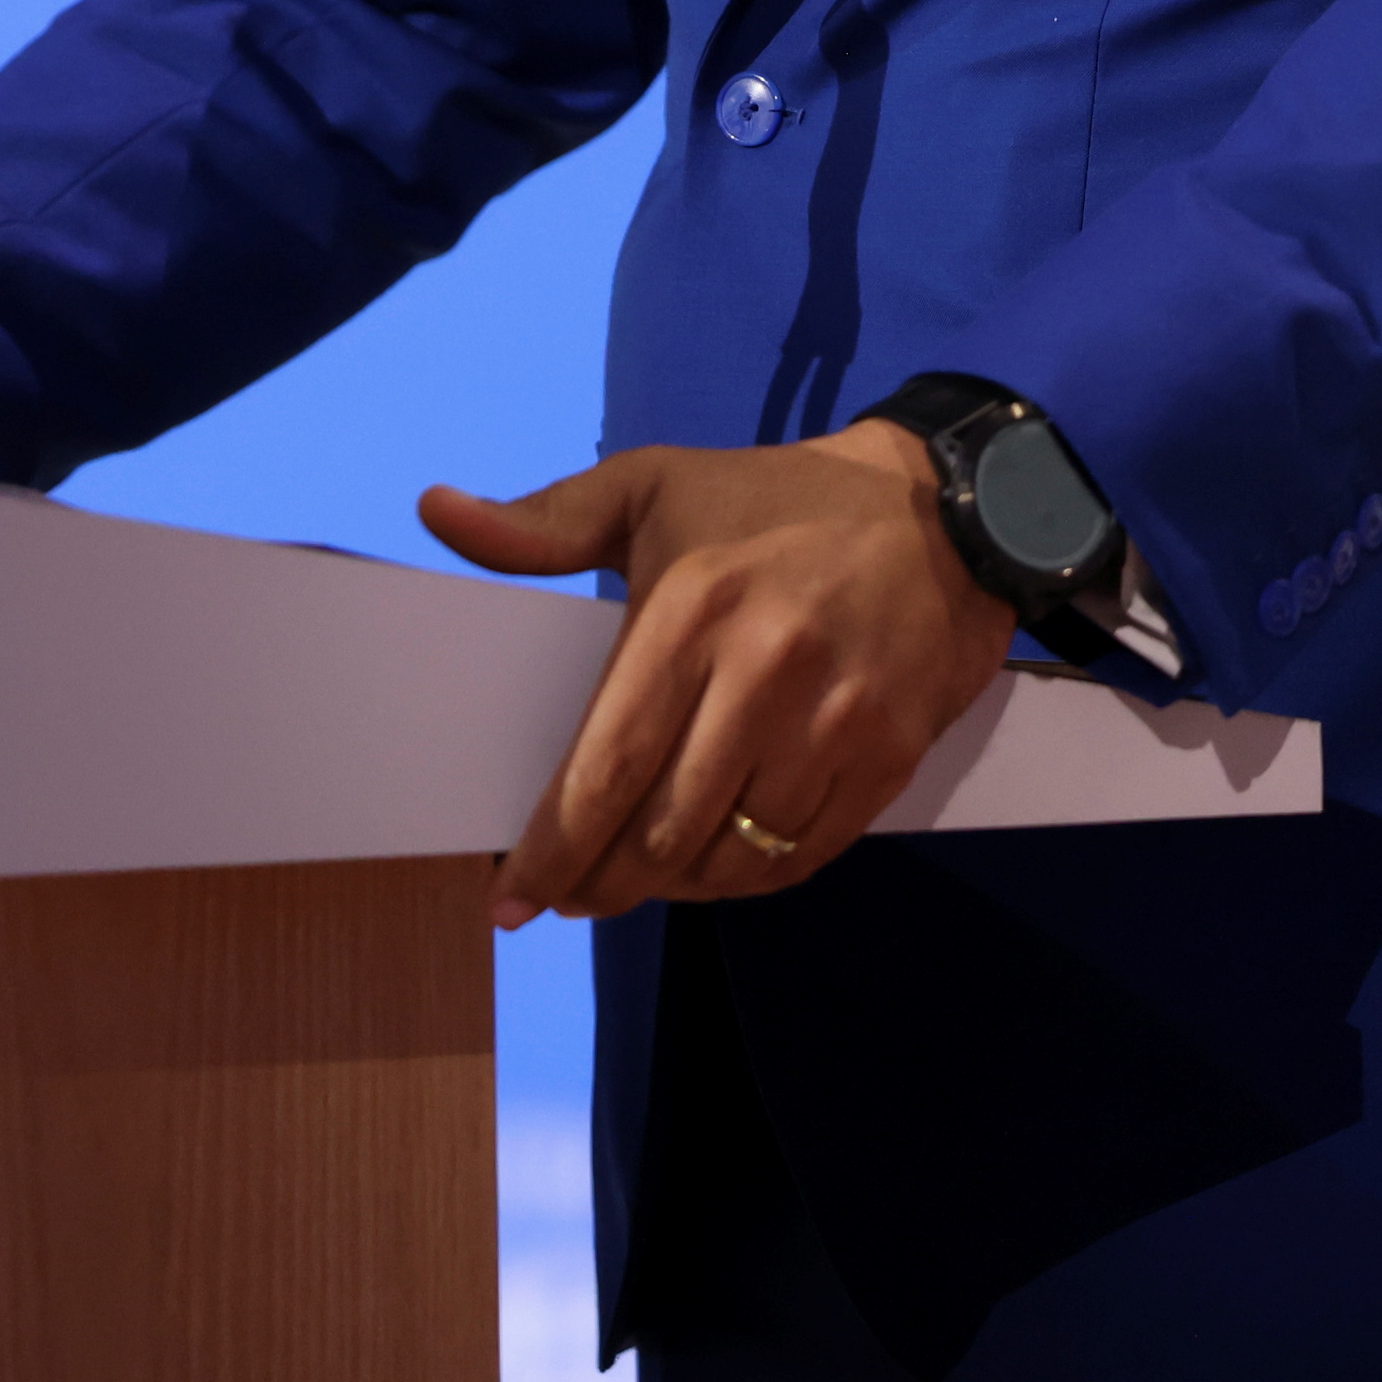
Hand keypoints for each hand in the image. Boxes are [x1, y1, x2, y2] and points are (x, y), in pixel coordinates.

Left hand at [418, 429, 1012, 926]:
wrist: (944, 511)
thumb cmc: (774, 500)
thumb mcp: (653, 485)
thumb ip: (545, 522)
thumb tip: (437, 512)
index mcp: (693, 611)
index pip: (608, 763)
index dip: (555, 847)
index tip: (511, 896)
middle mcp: (763, 674)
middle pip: (663, 828)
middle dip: (602, 881)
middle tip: (570, 895)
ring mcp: (834, 723)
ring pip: (732, 855)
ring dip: (672, 886)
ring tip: (636, 879)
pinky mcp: (889, 756)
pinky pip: (802, 855)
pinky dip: (747, 879)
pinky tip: (713, 869)